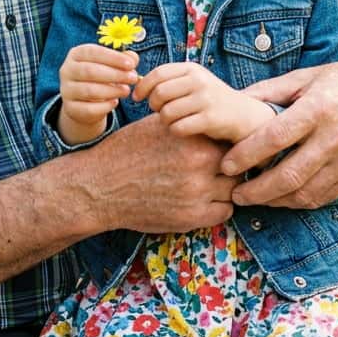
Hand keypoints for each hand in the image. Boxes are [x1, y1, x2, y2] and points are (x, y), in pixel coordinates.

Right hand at [57, 43, 137, 143]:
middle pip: (90, 71)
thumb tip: (133, 58)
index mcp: (76, 54)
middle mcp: (67, 70)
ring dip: (112, 90)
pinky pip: (88, 108)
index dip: (112, 58)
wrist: (85, 103)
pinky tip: (115, 102)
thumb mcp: (111, 65)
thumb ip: (124, 59)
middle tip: (133, 78)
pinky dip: (104, 106)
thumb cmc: (101, 77)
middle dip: (115, 74)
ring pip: (89, 91)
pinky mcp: (70, 108)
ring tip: (126, 90)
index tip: (131, 64)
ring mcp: (66, 90)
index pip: (92, 52)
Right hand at [82, 114, 238, 232]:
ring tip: (211, 182)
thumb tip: (208, 119)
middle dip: (229, 163)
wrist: (101, 184)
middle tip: (218, 165)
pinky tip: (204, 198)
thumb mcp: (157, 125)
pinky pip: (224, 211)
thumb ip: (187, 124)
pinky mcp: (191, 217)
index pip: (229, 137)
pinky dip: (218, 205)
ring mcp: (197, 192)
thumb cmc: (127, 151)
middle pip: (236, 163)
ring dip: (225, 186)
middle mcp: (199, 164)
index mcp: (192, 138)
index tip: (219, 145)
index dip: (225, 141)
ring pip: (234, 188)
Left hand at [133, 62, 272, 141]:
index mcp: (192, 69)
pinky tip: (182, 130)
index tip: (137, 97)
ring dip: (164, 120)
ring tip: (172, 121)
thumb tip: (136, 84)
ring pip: (167, 112)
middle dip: (153, 106)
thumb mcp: (193, 83)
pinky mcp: (211, 119)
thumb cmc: (210, 100)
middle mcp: (199, 80)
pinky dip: (176, 131)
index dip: (142, 86)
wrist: (244, 116)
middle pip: (159, 93)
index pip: (158, 73)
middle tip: (157, 112)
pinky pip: (179, 127)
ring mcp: (206, 99)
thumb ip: (170, 81)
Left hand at [221, 52, 337, 208]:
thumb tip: (234, 101)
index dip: (247, 155)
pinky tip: (279, 197)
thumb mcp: (305, 77)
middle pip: (290, 175)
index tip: (226, 164)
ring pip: (306, 193)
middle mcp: (335, 138)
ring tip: (252, 197)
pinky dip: (297, 201)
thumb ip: (269, 91)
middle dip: (257, 190)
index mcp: (318, 109)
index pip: (276, 138)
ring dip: (274, 201)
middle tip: (234, 192)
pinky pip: (323, 197)